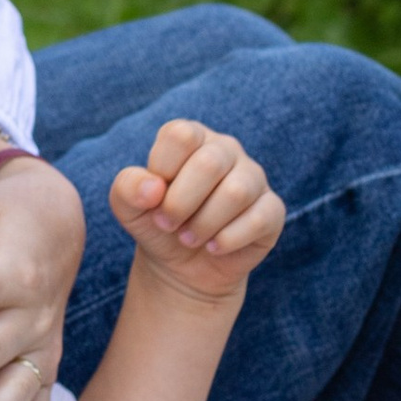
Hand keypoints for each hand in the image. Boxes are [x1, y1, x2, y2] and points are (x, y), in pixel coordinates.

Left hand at [108, 119, 283, 301]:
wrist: (182, 265)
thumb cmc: (156, 224)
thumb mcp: (129, 207)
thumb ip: (128, 187)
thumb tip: (154, 187)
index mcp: (191, 136)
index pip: (180, 135)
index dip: (162, 172)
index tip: (154, 198)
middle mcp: (225, 149)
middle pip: (209, 163)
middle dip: (180, 203)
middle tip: (168, 225)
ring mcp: (253, 177)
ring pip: (236, 192)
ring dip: (204, 224)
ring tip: (189, 238)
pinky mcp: (272, 209)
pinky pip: (259, 219)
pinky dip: (228, 240)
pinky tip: (213, 247)